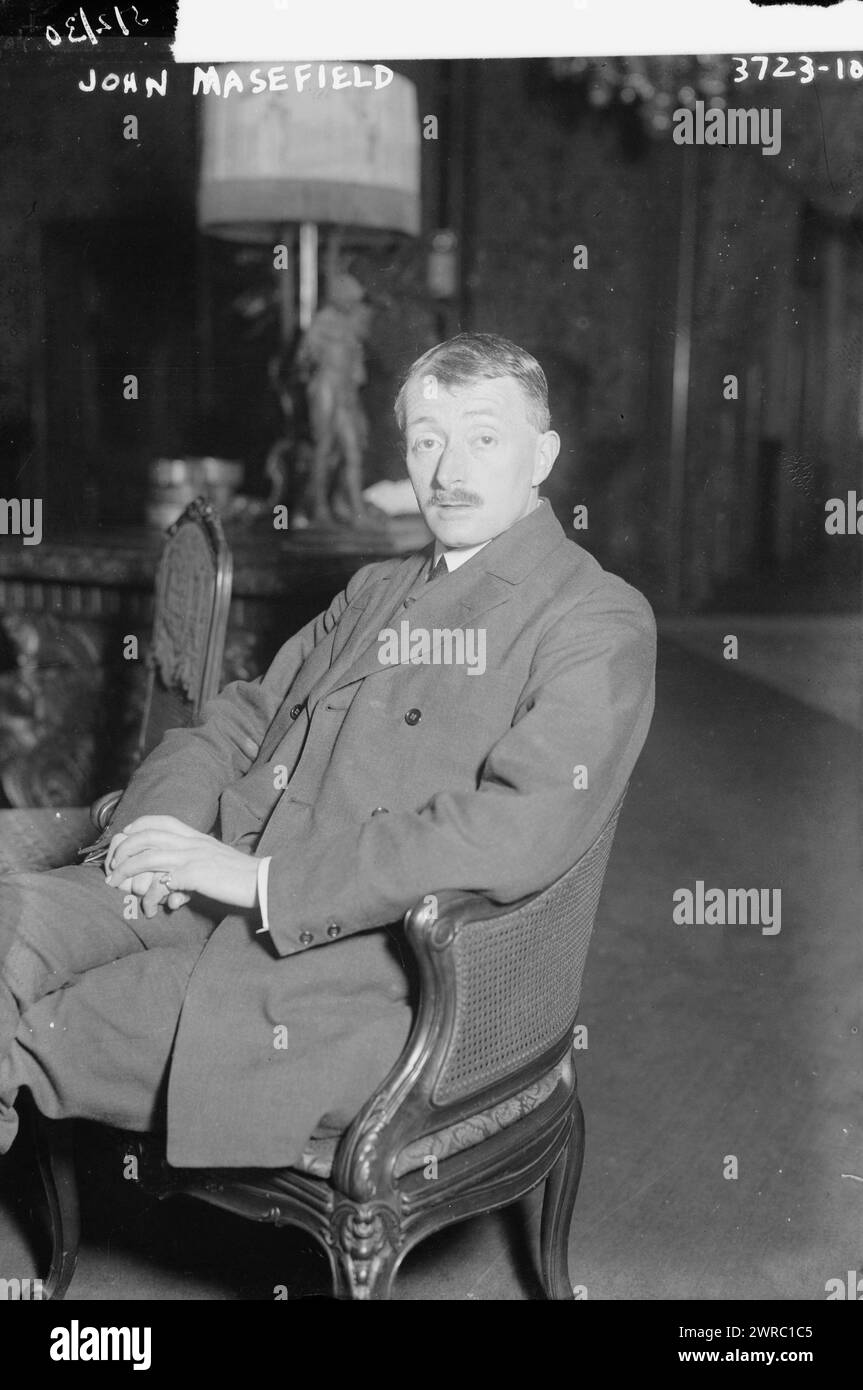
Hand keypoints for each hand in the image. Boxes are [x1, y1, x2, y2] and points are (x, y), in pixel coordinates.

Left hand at [105, 817, 259, 911]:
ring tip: (113, 882)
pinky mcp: (195, 875)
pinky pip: (162, 881)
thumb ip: (191, 871)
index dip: (135, 828)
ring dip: (124, 869)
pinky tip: (145, 905)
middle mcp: (192, 842)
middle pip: (145, 834)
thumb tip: (172, 892)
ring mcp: (192, 857)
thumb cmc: (241, 877)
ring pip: (147, 855)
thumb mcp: (214, 866)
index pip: (159, 821)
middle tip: (111, 866)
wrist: (263, 882)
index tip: (123, 842)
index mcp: (196, 836)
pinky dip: (148, 894)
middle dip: (121, 849)